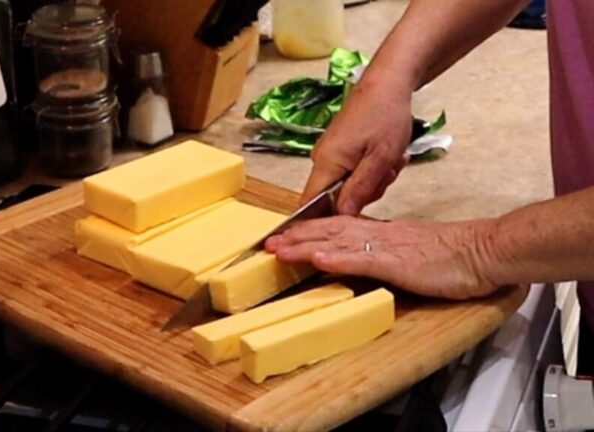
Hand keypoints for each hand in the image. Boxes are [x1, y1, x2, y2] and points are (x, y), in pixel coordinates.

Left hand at [265, 216, 500, 298]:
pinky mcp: (397, 263)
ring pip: (337, 242)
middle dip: (297, 237)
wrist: (485, 251)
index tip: (288, 234)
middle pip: (330, 231)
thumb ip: (390, 250)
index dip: (311, 231)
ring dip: (305, 246)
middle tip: (269, 242)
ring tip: (278, 249)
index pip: (339, 227)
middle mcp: (379, 235)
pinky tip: (316, 259)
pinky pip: (362, 260)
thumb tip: (369, 255)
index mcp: (384, 232)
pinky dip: (336, 258)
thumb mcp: (415, 250)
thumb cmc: (456, 255)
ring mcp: (386, 247)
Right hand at [303, 71, 413, 214]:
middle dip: (365, 192)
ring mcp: (331, 154)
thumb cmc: (384, 116)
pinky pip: (353, 171)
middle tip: (387, 172)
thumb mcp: (379, 159)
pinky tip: (386, 153)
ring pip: (349, 184)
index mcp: (326, 164)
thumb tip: (342, 217)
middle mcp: (321, 160)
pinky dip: (372, 167)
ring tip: (391, 158)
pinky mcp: (340, 149)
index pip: (310, 204)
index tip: (351, 220)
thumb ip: (359, 190)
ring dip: (374, 178)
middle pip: (336, 197)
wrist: (387, 83)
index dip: (325, 219)